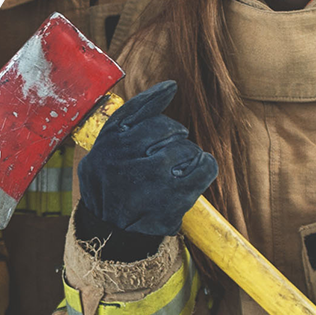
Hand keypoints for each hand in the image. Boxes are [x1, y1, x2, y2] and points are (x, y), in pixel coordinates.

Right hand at [78, 81, 217, 236]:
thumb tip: (172, 86)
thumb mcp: (109, 144)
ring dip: (189, 156)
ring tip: (178, 169)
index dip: (162, 117)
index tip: (168, 119)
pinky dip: (206, 167)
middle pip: (170, 131)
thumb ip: (136, 113)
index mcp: (109, 143)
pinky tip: (198, 171)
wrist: (111, 229)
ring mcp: (150, 181)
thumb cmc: (113, 180)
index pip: (147, 114)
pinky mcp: (172, 200)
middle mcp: (127, 160)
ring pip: (187, 150)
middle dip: (176, 139)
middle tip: (170, 155)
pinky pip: (203, 169)